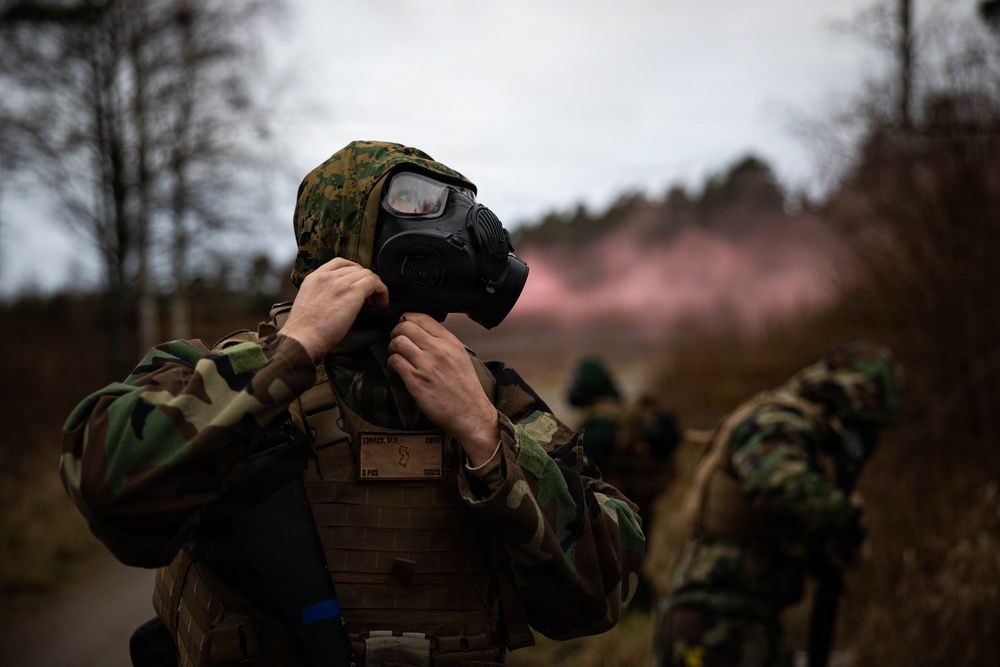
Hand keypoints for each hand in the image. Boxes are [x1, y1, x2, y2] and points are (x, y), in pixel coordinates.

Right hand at [281, 258, 389, 359]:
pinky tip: (382, 303)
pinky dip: (382, 291)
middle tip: (371, 296)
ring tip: (377, 302)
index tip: (359, 283)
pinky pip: (374, 283)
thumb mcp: (309, 304)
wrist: (301, 339)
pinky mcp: (352, 293)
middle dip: (366, 280)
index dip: (355, 271)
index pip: (340, 263)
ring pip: (367, 274)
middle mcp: (327, 276)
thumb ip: (322, 296)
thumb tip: (338, 301)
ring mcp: (339, 283)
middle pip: (357, 268)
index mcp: (314, 278)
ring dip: (376, 286)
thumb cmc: (304, 332)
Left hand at [387, 312, 499, 465]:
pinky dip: (392, 364)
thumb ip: (443, 342)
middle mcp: (438, 350)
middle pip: (405, 326)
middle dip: (396, 332)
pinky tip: (398, 369)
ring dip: (392, 348)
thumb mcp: (460, 356)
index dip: (406, 319)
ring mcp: (426, 365)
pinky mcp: (415, 381)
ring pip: (397, 342)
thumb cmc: (464, 388)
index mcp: (450, 341)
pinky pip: (395, 361)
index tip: (404, 326)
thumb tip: (421, 333)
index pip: (422, 317)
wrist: (469, 413)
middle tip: (397, 342)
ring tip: (397, 356)